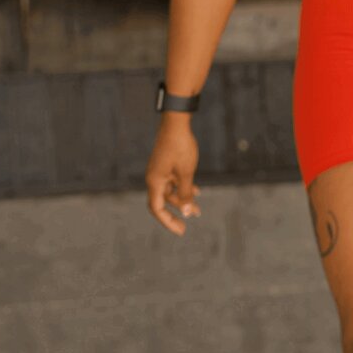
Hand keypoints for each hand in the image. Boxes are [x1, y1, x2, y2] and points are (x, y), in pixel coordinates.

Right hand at [145, 117, 201, 236]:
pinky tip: (196, 191)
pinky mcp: (166, 164)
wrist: (176, 122)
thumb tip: (186, 212)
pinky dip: (183, 188)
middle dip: (178, 212)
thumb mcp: (186, 173)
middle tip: (189, 224)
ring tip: (198, 209)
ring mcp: (160, 170)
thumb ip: (185, 194)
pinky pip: (173, 181)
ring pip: (170, 191)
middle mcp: (154, 178)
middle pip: (164, 201)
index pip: (157, 209)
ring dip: (183, 200)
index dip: (168, 221)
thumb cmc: (180, 147)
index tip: (181, 230)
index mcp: (155, 181)